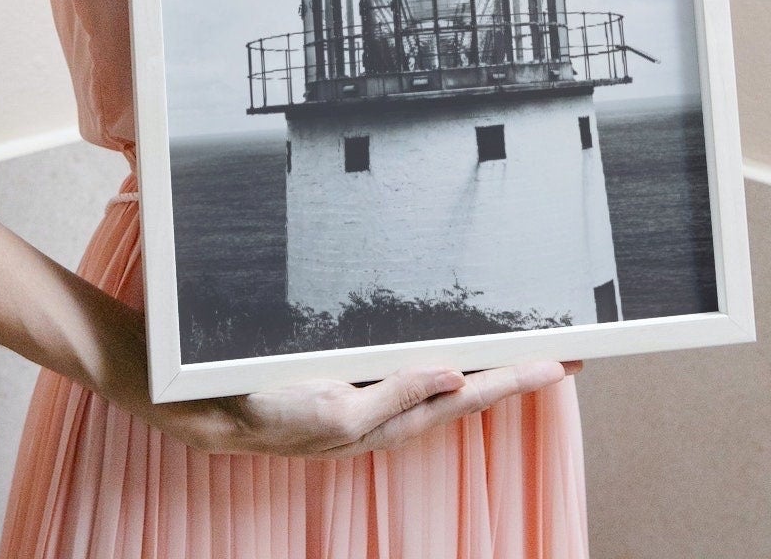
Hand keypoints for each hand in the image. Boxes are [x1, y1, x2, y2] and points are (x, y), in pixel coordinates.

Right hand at [143, 357, 582, 457]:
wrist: (201, 402)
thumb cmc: (261, 405)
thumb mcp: (333, 408)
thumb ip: (393, 394)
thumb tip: (452, 377)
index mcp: (386, 418)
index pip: (466, 395)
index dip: (513, 378)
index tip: (560, 361)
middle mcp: (385, 411)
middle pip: (466, 392)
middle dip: (516, 374)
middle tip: (569, 354)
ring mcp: (369, 401)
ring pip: (442, 386)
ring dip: (486, 370)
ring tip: (529, 352)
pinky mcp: (350, 386)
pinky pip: (410, 378)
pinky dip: (442, 369)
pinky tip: (455, 355)